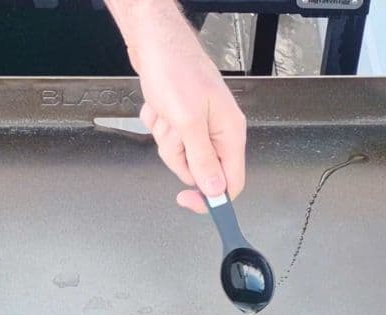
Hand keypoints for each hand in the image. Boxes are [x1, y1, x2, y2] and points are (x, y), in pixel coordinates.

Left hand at [106, 0, 246, 213]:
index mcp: (229, 132)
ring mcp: (198, 124)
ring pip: (178, 153)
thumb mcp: (188, 120)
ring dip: (165, 136)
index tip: (189, 200)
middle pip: (198, 169)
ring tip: (166, 111)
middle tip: (173, 131)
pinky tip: (159, 104)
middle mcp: (217, 130)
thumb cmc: (175, 70)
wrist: (155, 43)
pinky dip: (157, 123)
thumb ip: (203, 158)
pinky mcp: (180, 117)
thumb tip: (216, 189)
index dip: (211, 197)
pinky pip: (165, 137)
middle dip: (178, 154)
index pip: (231, 181)